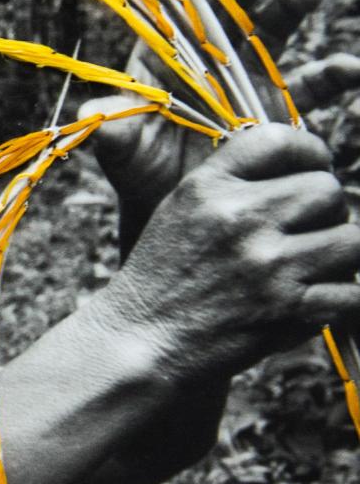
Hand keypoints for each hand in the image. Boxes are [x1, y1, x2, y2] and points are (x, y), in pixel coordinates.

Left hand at [86, 0, 358, 226]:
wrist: (184, 217)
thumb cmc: (143, 177)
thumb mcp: (124, 154)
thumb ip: (113, 130)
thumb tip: (91, 115)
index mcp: (167, 57)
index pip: (175, 9)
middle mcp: (210, 59)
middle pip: (230, 8)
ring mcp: (248, 80)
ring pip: (272, 34)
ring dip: (290, 7)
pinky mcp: (280, 111)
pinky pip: (309, 88)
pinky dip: (332, 75)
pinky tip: (348, 69)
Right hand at [92, 124, 359, 387]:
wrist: (143, 342)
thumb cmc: (163, 277)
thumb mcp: (181, 209)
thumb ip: (233, 182)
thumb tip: (302, 167)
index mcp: (209, 187)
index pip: (279, 140)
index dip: (310, 150)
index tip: (315, 164)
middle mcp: (241, 219)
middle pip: (327, 189)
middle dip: (326, 209)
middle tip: (311, 228)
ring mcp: (269, 265)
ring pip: (351, 239)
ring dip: (340, 252)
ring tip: (318, 263)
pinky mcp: (290, 309)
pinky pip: (352, 291)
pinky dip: (343, 296)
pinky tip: (319, 298)